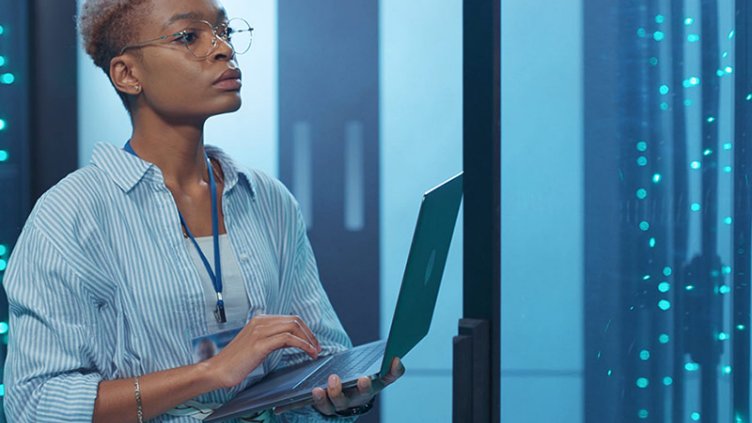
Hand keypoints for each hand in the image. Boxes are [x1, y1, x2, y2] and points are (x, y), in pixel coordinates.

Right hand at [206, 314, 320, 388]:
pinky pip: (288, 339)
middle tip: (317, 348)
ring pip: (293, 327)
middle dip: (310, 334)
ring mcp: (260, 331)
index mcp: (260, 320)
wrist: (217, 370)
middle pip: (295, 320)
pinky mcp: (260, 344)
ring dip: (308, 339)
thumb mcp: (257, 345)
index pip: (290, 318)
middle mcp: (260, 321)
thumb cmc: (236, 361)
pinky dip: (302, 345)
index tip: (313, 343)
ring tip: (315, 351)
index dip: (305, 330)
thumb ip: (272, 338)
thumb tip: (292, 340)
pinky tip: (307, 352)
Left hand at [309, 357, 404, 415]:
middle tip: (362, 378)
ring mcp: (343, 403)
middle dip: (365, 387)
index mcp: (375, 385)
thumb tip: (396, 359)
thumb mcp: (377, 373)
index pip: (387, 378)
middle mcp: (360, 397)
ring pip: (340, 402)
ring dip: (336, 392)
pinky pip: (323, 405)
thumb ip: (390, 367)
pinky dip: (319, 398)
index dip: (390, 372)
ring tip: (334, 378)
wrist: (344, 394)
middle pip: (362, 394)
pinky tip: (316, 389)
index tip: (386, 364)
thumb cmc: (362, 379)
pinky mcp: (328, 406)